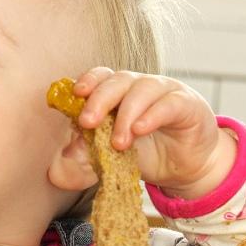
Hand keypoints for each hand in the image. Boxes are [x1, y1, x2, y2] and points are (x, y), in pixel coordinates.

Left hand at [72, 68, 234, 198]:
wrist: (187, 169)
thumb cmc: (148, 154)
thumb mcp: (112, 158)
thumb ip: (87, 158)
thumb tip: (58, 168)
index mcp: (119, 92)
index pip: (101, 77)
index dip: (88, 82)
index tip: (75, 95)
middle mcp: (140, 85)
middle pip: (117, 80)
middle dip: (99, 100)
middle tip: (88, 123)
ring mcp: (164, 91)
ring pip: (141, 89)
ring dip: (125, 115)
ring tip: (118, 143)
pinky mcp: (187, 104)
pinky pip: (168, 103)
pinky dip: (152, 115)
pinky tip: (140, 130)